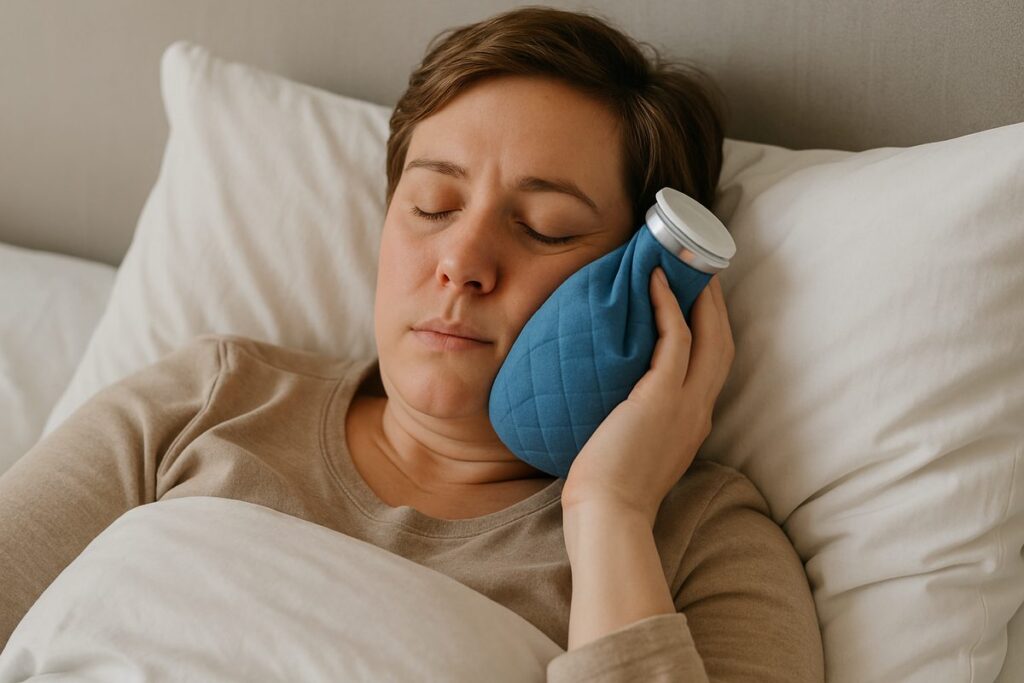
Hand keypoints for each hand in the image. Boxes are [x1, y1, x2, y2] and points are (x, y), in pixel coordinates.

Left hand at [561, 269, 734, 527]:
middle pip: (722, 344)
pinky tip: (654, 281)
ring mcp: (686, 404)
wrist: (608, 516)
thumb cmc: (607, 491)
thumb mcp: (631, 450)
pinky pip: (675, 338)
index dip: (711, 329)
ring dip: (701, 295)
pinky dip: (668, 306)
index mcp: (693, 424)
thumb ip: (634, 423)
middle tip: (702, 269)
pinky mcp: (663, 397)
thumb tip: (609, 402)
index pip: (712, 367)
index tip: (699, 301)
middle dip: (716, 304)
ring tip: (684, 263)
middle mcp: (699, 411)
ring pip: (709, 336)